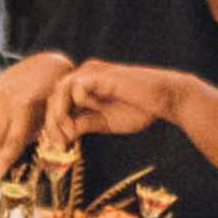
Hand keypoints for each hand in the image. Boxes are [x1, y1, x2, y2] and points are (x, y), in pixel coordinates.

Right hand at [0, 53, 77, 176]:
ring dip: (4, 132)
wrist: (52, 62)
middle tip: (24, 139)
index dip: (3, 161)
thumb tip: (42, 158)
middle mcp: (6, 94)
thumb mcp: (58, 115)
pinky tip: (18, 110)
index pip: (11, 139)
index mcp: (25, 103)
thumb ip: (45, 135)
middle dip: (5, 145)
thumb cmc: (61, 95)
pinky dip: (3, 119)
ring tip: (23, 121)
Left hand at [38, 59, 194, 147]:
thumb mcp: (104, 122)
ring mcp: (92, 72)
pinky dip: (78, 106)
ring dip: (59, 116)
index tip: (59, 145)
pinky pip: (77, 89)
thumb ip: (84, 125)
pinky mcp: (100, 74)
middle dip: (52, 122)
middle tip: (59, 144)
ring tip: (67, 136)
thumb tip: (62, 136)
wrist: (165, 99)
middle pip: (53, 95)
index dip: (53, 123)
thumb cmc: (138, 109)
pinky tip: (89, 118)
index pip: (57, 100)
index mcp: (85, 84)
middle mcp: (85, 74)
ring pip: (59, 91)